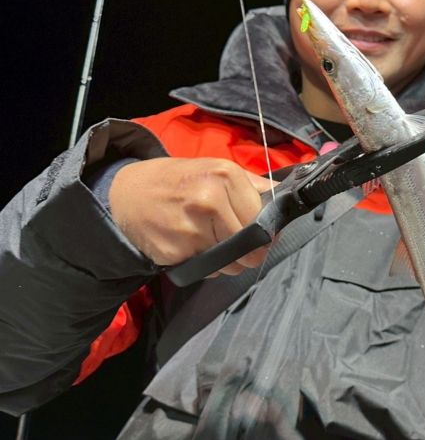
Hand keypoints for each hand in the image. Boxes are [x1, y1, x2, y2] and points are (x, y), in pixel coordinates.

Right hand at [109, 158, 273, 273]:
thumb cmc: (177, 180)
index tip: (261, 234)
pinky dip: (207, 265)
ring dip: (229, 260)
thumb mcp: (215, 168)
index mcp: (224, 176)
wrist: (125, 193)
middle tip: (238, 242)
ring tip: (212, 240)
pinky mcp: (175, 253)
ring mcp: (191, 229)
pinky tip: (194, 246)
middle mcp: (209, 201)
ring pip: (231, 263)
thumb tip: (282, 204)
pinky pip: (208, 271)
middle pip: (250, 246)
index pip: (263, 220)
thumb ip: (252, 185)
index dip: (265, 231)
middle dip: (249, 250)